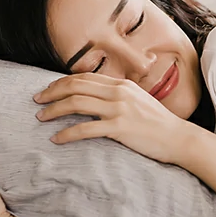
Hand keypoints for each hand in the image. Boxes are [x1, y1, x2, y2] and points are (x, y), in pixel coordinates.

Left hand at [34, 74, 193, 164]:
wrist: (178, 138)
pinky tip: (56, 139)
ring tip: (40, 117)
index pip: (84, 77)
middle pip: (76, 86)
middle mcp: (119, 92)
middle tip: (37, 101)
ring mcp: (119, 109)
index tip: (48, 91)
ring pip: (77, 103)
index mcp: (122, 84)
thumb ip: (118, 97)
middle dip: (52, 93)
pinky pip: (85, 129)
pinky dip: (67, 133)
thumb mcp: (138, 101)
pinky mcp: (120, 128)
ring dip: (54, 110)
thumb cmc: (158, 123)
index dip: (61, 82)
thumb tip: (96, 100)